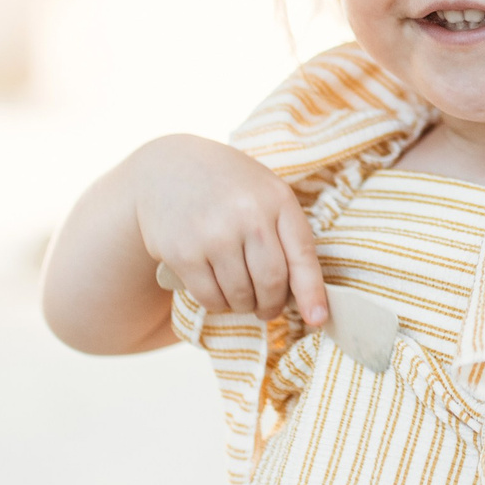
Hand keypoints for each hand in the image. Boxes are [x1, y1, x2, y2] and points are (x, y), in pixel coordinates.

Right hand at [128, 134, 327, 327]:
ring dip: (244, 306)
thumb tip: (302, 294)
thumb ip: (285, 231)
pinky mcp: (183, 253)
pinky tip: (219, 294)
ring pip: (241, 295)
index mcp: (277, 199)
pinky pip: (210, 297)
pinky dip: (218, 304)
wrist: (168, 165)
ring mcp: (214, 235)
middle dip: (272, 305)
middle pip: (272, 283)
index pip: (302, 255)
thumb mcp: (265, 192)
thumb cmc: (228, 185)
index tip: (317, 318)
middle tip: (268, 309)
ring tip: (242, 298)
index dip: (311, 292)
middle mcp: (248, 216)